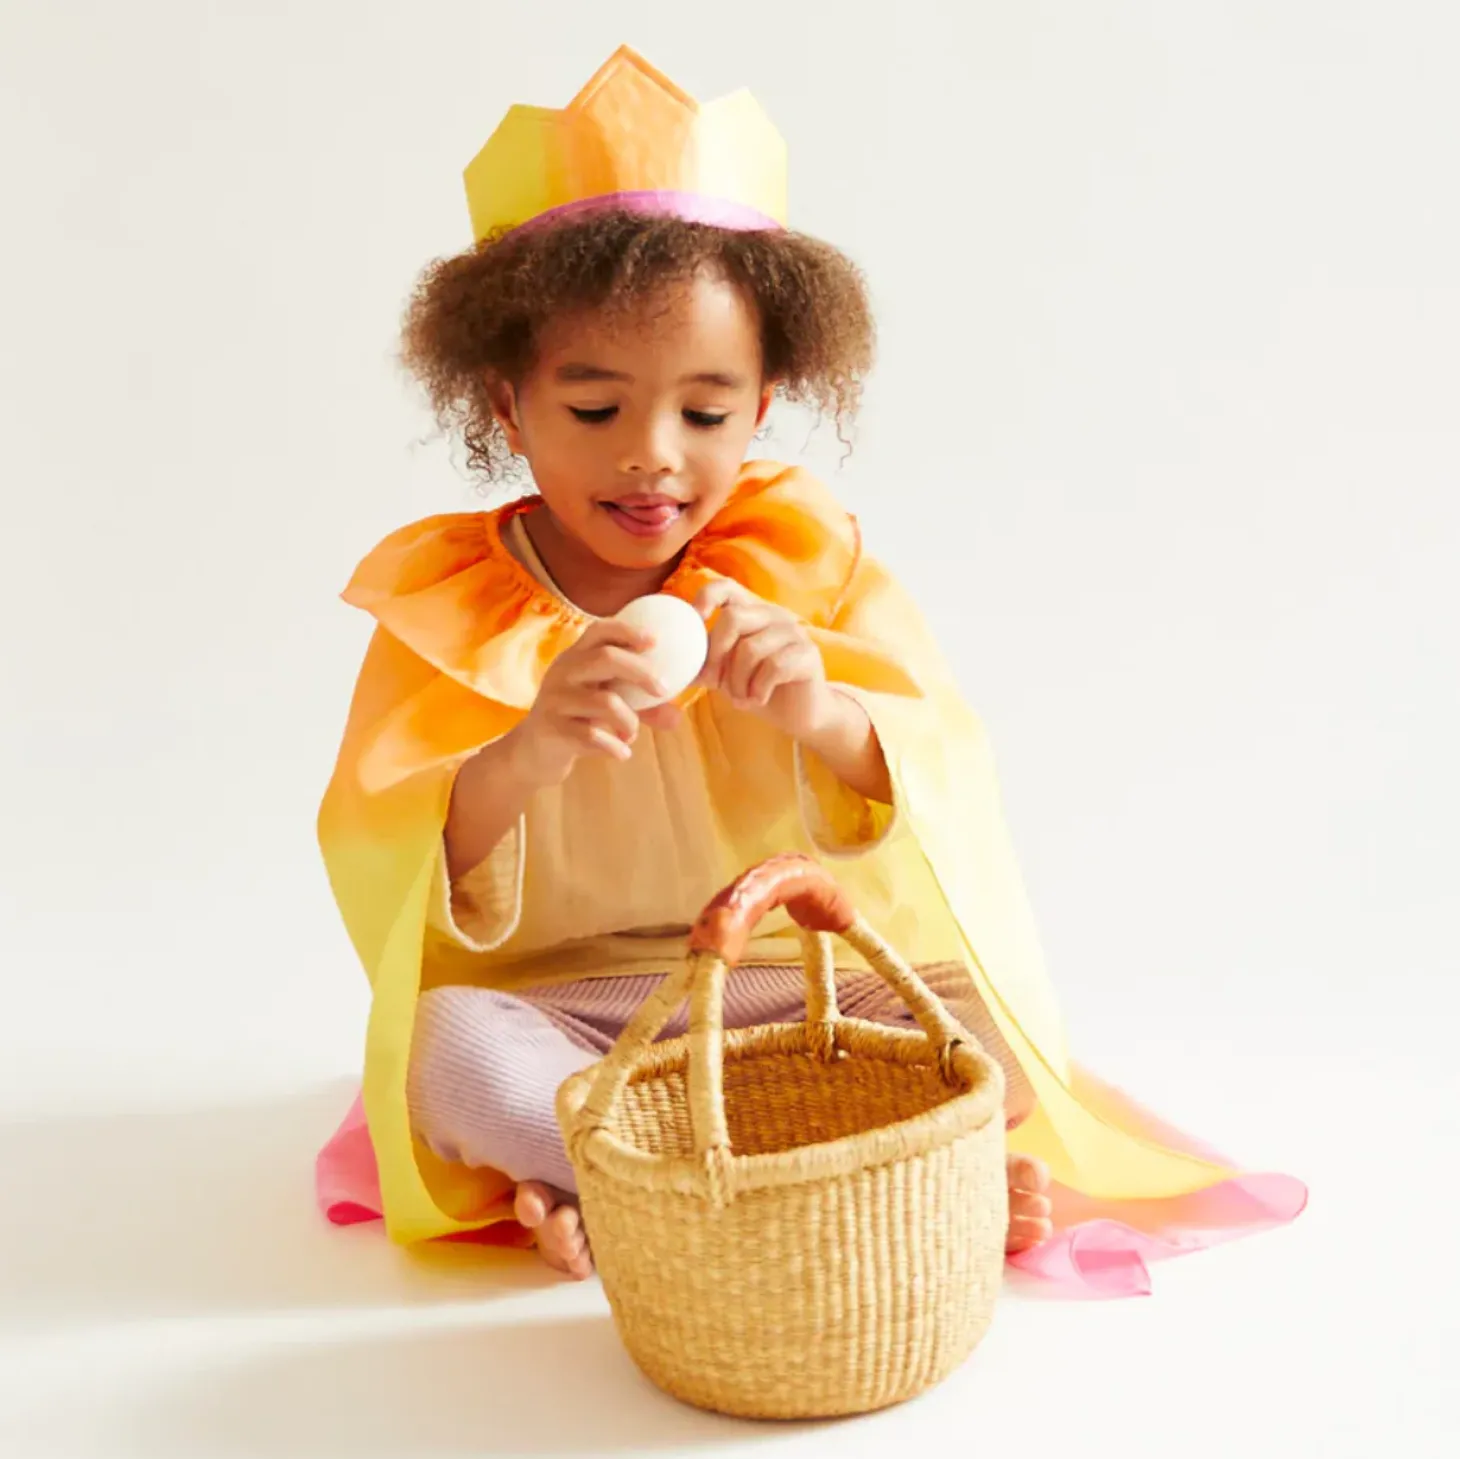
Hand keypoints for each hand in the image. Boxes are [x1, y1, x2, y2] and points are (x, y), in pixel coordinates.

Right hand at [509, 620, 677, 787]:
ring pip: (605, 701)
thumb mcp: (605, 707)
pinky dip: (615, 747)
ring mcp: (555, 700)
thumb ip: (640, 708)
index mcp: (575, 658)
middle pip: (606, 658)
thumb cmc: (576, 721)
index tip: (655, 641)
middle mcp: (563, 672)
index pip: (599, 630)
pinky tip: (622, 753)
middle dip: (640, 671)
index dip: (628, 631)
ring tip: (631, 735)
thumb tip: (677, 717)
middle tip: (663, 689)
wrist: (532, 753)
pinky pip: (592, 736)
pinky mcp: (551, 729)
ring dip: (630, 721)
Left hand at [694, 580, 838, 739]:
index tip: (696, 621)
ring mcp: (794, 633)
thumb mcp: (724, 674)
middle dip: (716, 656)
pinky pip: (773, 667)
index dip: (706, 597)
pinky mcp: (808, 654)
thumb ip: (702, 664)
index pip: (726, 587)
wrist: (798, 713)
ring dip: (737, 682)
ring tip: (739, 698)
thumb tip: (669, 664)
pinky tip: (757, 700)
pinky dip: (757, 690)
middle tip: (714, 683)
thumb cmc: (758, 688)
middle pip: (733, 618)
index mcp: (751, 612)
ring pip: (751, 648)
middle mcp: (774, 615)